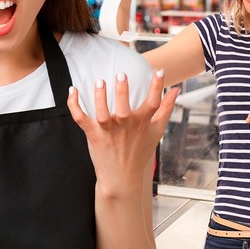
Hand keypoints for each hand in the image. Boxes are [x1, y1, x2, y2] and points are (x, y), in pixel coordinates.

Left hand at [67, 70, 178, 193]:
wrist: (122, 178)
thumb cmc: (140, 152)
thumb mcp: (156, 130)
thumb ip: (166, 109)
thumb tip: (176, 90)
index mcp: (142, 123)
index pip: (152, 103)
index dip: (157, 87)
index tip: (158, 71)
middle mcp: (125, 126)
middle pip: (124, 108)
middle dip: (122, 91)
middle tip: (121, 74)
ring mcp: (108, 131)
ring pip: (102, 113)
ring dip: (100, 98)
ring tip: (99, 81)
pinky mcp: (93, 134)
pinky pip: (81, 118)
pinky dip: (74, 105)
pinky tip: (72, 90)